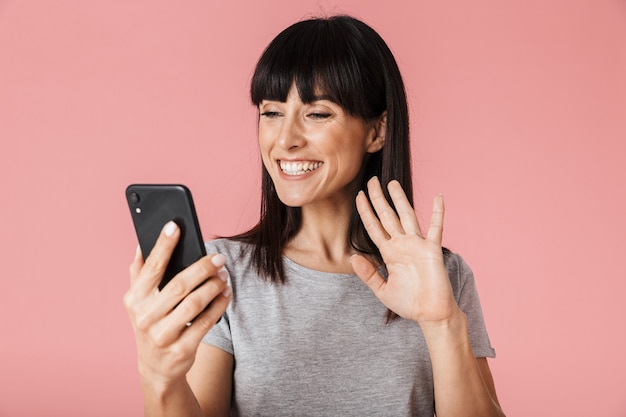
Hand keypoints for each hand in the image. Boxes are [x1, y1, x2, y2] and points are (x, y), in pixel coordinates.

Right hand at [123, 221, 231, 386]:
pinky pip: (206, 322)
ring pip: (195, 303)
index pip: (151, 267)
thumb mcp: (138, 301)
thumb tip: (142, 243)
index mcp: (135, 299)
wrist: (156, 368)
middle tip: (219, 258)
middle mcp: (145, 317)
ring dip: (214, 285)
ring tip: (224, 275)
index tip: (175, 225)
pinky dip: (219, 304)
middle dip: (202, 268)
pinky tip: (226, 293)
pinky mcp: (182, 349)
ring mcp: (163, 335)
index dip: (163, 245)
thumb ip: (139, 272)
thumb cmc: (151, 323)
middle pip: (179, 285)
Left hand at [351, 177, 460, 324]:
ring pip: (406, 216)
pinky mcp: (432, 250)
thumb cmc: (409, 303)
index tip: (358, 196)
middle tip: (371, 180)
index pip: (374, 227)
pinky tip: (438, 197)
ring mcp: (417, 245)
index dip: (366, 212)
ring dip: (400, 199)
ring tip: (392, 182)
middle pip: (387, 216)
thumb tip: (352, 257)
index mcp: (389, 253)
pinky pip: (435, 228)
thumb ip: (368, 274)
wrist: (431, 314)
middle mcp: (402, 245)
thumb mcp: (382, 290)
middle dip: (378, 198)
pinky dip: (437, 213)